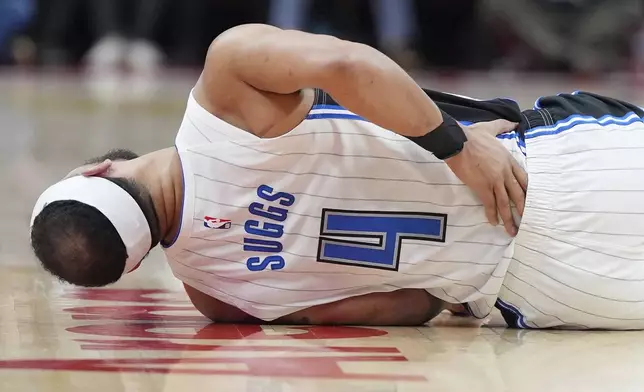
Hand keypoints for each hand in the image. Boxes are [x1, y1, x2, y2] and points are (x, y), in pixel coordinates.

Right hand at [445, 120, 527, 235]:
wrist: (458, 142)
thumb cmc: (472, 135)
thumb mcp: (490, 127)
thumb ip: (503, 125)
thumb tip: (514, 121)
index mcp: (508, 159)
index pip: (523, 178)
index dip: (527, 191)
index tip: (531, 201)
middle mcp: (505, 172)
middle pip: (518, 194)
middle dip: (523, 209)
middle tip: (528, 221)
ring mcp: (494, 180)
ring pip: (505, 202)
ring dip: (510, 218)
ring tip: (513, 230)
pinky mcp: (482, 187)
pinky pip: (490, 204)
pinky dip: (492, 214)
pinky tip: (494, 222)